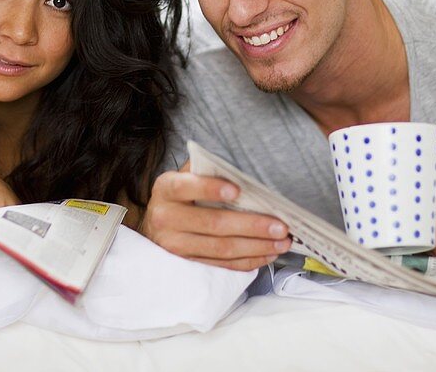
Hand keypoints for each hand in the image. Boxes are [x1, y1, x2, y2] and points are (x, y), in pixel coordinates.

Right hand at [140, 163, 290, 270]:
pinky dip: (248, 260)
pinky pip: (222, 264)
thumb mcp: (184, 176)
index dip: (211, 189)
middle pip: (213, 223)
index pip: (187, 186)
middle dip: (251, 225)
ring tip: (282, 242)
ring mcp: (175, 245)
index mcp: (167, 189)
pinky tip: (268, 254)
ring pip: (221, 248)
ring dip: (256, 246)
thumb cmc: (180, 195)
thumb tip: (243, 170)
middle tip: (280, 226)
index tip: (238, 190)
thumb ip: (207, 170)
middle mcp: (166, 218)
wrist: (153, 226)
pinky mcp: (187, 263)